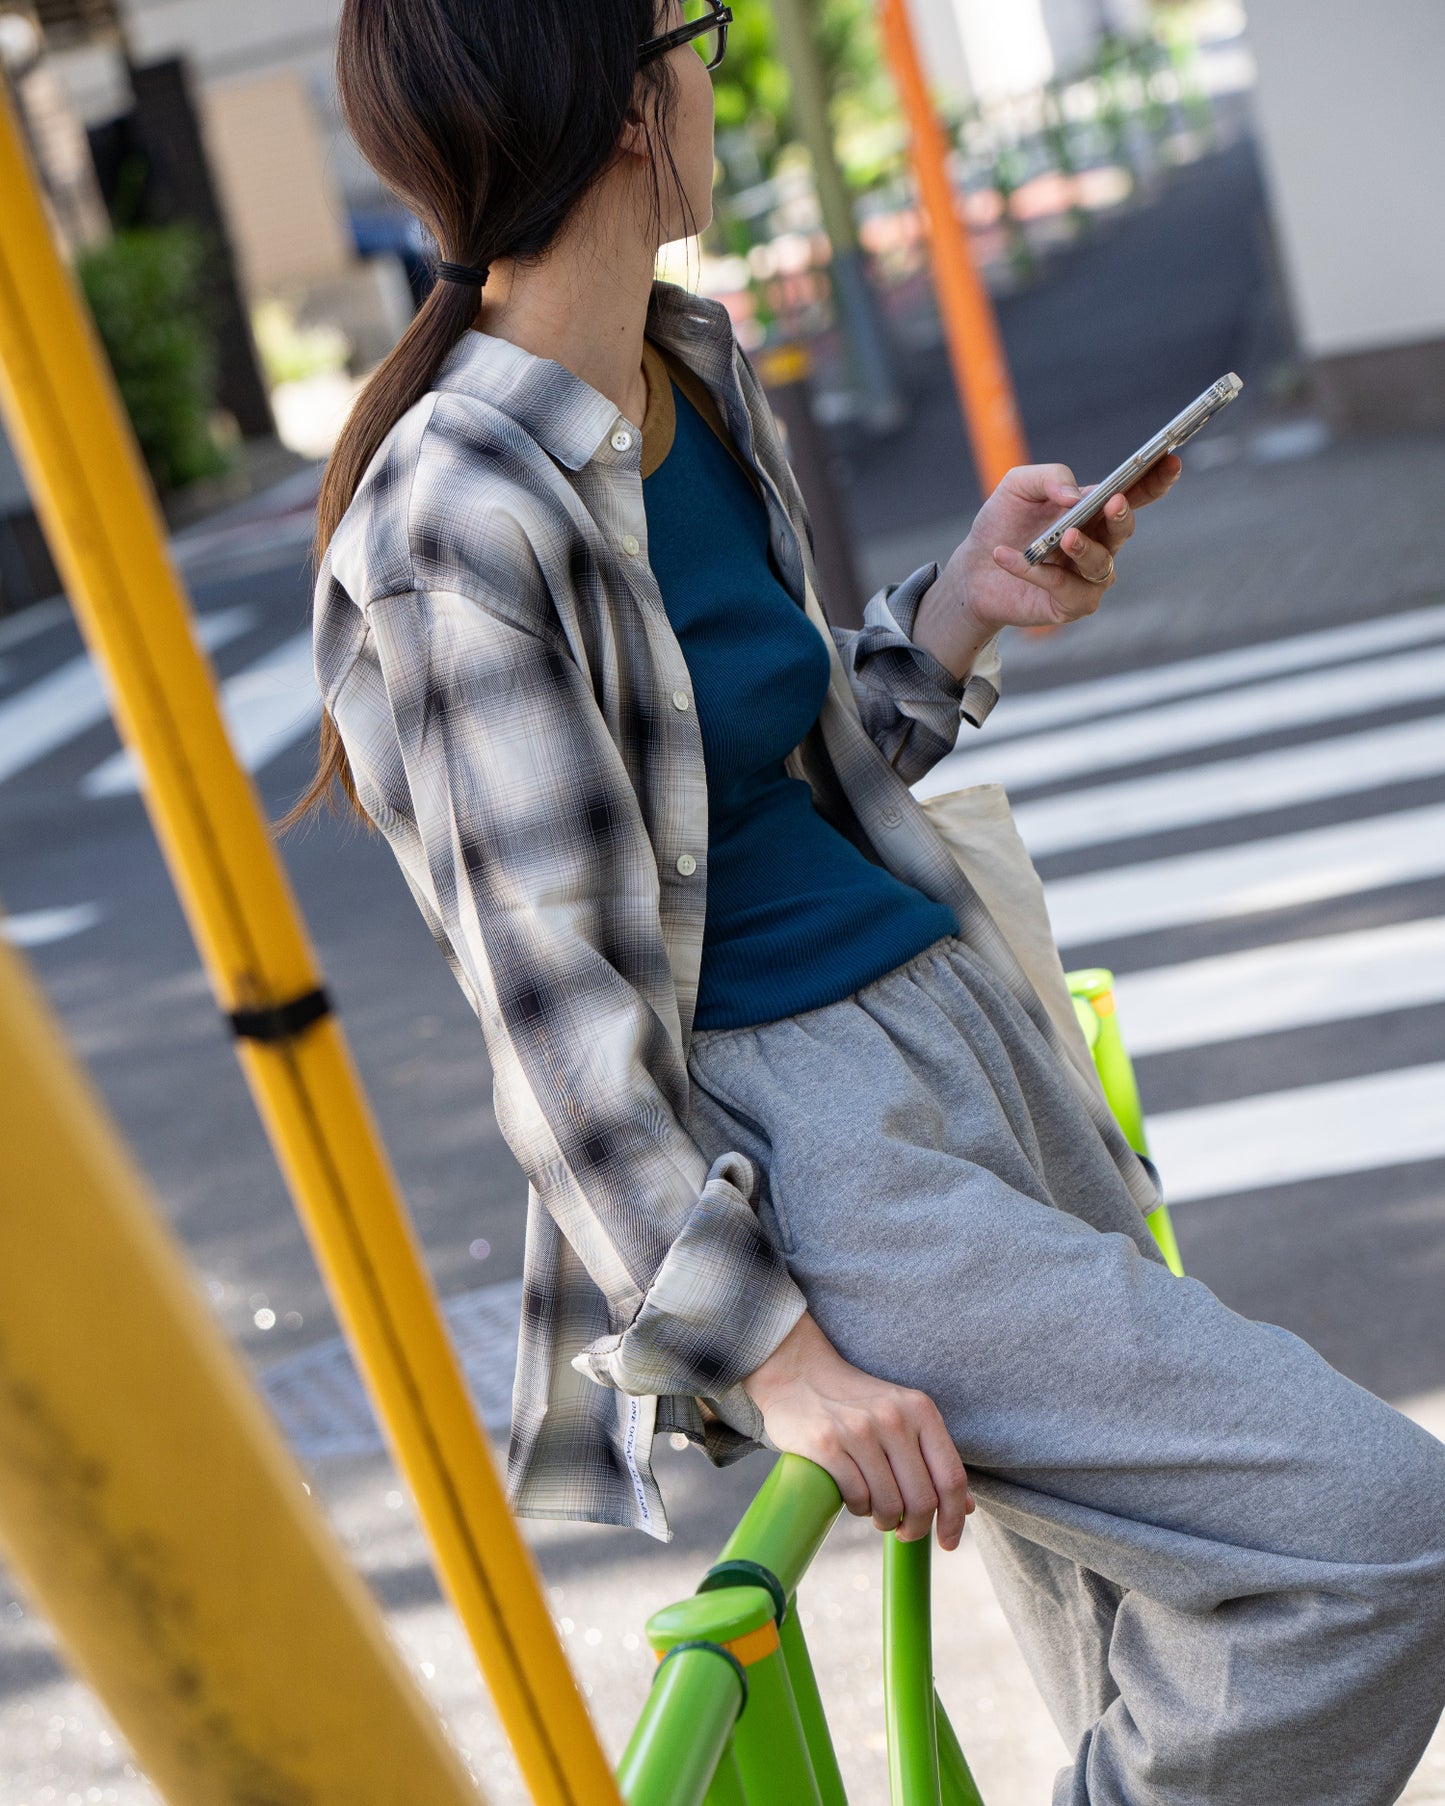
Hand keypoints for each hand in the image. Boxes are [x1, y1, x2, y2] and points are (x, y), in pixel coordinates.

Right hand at [743, 1312, 974, 1549]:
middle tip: (904, 1531)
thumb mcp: (902, 1416)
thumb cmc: (856, 1403)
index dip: (953, 1519)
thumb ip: (933, 1457)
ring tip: (876, 1513)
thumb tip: (965, 1507)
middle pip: (923, 1499)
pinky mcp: (825, 1444)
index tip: (948, 1543)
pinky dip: (859, 1509)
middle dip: (916, 1529)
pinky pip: (856, 1498)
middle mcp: (893, 1417)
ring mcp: (858, 1429)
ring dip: (885, 1521)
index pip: (951, 1477)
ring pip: (889, 1505)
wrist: (799, 1374)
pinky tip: (855, 1499)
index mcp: (920, 1409)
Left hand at [912, 454, 1182, 674]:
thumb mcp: (1018, 487)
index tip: (1171, 461)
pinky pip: (1062, 588)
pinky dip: (1035, 571)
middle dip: (1122, 516)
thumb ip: (1048, 478)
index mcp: (1096, 510)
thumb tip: (1074, 496)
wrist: (974, 569)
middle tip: (1113, 502)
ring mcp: (1089, 577)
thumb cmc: (1003, 523)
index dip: (1157, 480)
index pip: (1135, 494)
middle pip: (1124, 529)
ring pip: (1100, 565)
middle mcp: (1101, 543)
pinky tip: (1006, 556)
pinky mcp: (1070, 605)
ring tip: (1065, 537)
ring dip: (1085, 549)